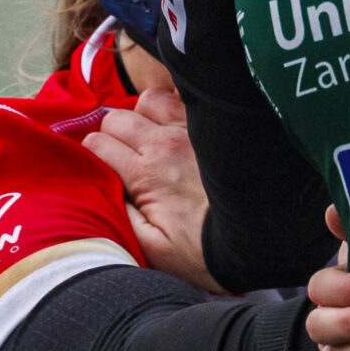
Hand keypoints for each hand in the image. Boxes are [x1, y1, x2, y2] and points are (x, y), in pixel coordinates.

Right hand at [83, 89, 219, 293]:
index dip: (92, 157)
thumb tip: (97, 188)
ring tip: (148, 140)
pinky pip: (183, 98)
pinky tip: (174, 127)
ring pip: (148, 100)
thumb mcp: (150, 250)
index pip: (96, 144)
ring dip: (142, 116)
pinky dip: (173, 106)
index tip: (101, 171)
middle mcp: (165, 143)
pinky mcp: (211, 128)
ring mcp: (191, 131)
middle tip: (122, 159)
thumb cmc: (202, 252)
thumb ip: (117, 215)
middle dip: (111, 136)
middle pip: (115, 118)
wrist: (257, 242)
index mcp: (145, 174)